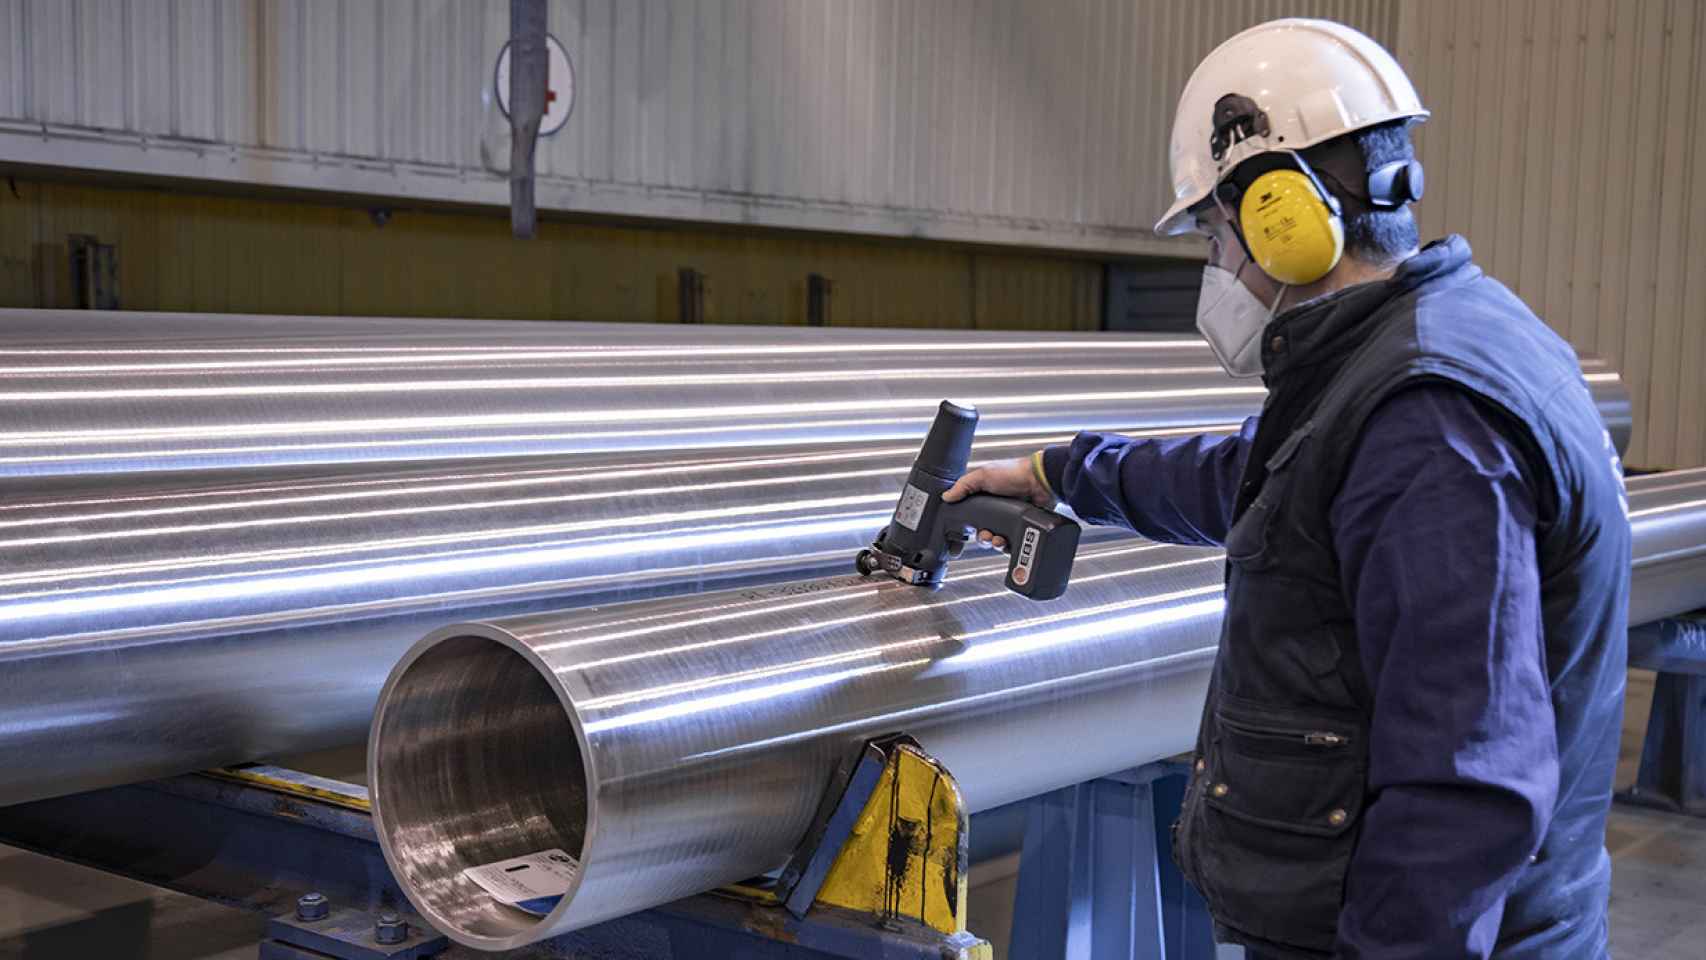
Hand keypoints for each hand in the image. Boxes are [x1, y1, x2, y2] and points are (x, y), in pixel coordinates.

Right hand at [941, 453, 1055, 551]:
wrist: (1040, 481)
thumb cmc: (1015, 472)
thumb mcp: (983, 475)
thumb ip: (964, 486)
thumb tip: (947, 496)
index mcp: (986, 497)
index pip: (971, 516)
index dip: (967, 526)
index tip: (964, 533)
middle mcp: (998, 509)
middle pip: (983, 532)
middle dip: (982, 537)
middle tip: (985, 535)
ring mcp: (1011, 519)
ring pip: (997, 540)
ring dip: (994, 543)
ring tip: (997, 539)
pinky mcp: (1022, 526)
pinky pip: (1012, 542)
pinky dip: (1008, 545)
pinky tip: (1007, 541)